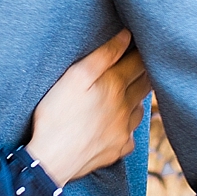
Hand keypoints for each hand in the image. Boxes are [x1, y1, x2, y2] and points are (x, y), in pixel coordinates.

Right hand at [24, 29, 150, 183]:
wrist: (51, 159)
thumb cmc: (57, 114)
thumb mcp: (75, 76)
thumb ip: (103, 55)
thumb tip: (127, 36)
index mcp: (115, 85)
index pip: (138, 62)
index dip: (140, 51)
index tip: (140, 43)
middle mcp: (126, 107)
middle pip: (145, 84)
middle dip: (144, 72)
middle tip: (139, 63)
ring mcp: (124, 130)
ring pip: (140, 109)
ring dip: (137, 99)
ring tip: (129, 92)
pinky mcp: (119, 149)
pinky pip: (131, 134)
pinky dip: (128, 126)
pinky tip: (118, 124)